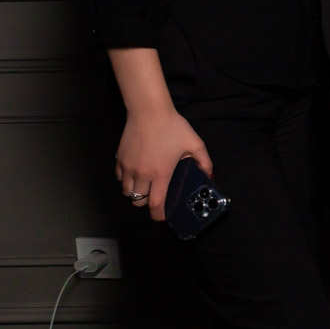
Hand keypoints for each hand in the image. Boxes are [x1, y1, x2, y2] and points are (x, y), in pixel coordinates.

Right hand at [116, 108, 211, 224]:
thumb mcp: (194, 143)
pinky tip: (136, 172)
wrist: (149, 111)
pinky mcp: (120, 159)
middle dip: (147, 203)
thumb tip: (208, 173)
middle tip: (155, 196)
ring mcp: (128, 167)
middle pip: (138, 201)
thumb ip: (204, 161)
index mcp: (161, 174)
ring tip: (145, 185)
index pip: (155, 204)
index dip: (158, 215)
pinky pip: (120, 177)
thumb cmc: (172, 126)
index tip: (162, 217)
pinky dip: (126, 179)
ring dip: (135, 192)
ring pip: (127, 191)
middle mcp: (142, 174)